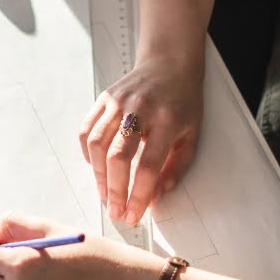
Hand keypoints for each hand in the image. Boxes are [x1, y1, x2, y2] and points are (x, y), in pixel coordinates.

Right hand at [80, 49, 202, 224]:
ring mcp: (118, 102)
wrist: (169, 64)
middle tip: (115, 211)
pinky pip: (87, 130)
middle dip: (114, 191)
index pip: (148, 166)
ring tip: (105, 194)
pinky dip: (88, 153)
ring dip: (98, 175)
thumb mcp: (192, 136)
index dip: (138, 196)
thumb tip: (152, 199)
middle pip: (118, 157)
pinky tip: (97, 168)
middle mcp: (140, 110)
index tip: (133, 216)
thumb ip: (174, 169)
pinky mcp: (104, 98)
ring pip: (97, 144)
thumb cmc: (183, 103)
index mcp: (167, 121)